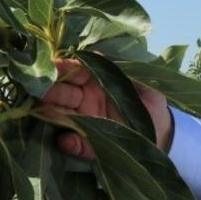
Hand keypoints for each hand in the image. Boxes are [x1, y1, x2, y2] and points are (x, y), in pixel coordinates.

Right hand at [41, 58, 172, 158]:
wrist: (165, 135)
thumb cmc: (153, 103)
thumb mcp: (145, 83)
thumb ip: (124, 69)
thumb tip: (97, 53)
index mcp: (96, 81)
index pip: (73, 71)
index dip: (61, 68)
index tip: (48, 66)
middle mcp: (85, 100)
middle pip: (61, 93)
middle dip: (47, 90)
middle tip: (35, 89)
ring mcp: (85, 122)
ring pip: (60, 117)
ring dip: (50, 115)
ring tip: (42, 112)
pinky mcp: (89, 146)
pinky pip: (76, 144)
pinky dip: (70, 143)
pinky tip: (66, 141)